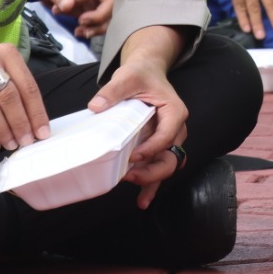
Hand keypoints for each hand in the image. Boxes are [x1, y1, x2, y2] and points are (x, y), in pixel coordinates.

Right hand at [0, 43, 48, 151]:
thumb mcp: (6, 67)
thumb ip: (20, 89)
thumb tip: (36, 124)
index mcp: (7, 53)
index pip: (28, 87)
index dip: (37, 113)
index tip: (42, 133)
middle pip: (9, 96)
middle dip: (19, 123)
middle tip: (25, 141)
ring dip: (2, 131)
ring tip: (10, 144)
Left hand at [36, 0, 112, 38]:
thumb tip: (69, 6)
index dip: (76, 2)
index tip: (58, 7)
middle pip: (109, 1)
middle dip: (98, 16)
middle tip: (81, 23)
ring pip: (109, 13)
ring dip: (97, 26)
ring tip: (80, 32)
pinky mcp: (95, 6)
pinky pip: (101, 19)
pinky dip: (94, 28)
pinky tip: (81, 32)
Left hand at [90, 26, 188, 208]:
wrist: (147, 72)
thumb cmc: (141, 75)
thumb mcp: (128, 77)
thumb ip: (113, 91)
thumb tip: (96, 106)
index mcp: (174, 111)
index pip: (169, 134)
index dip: (153, 147)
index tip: (133, 156)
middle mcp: (175, 128)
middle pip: (173, 156)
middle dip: (154, 170)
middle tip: (131, 176)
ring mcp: (168, 139)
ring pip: (169, 165)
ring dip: (154, 180)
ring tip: (139, 197)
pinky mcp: (157, 145)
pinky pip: (159, 167)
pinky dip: (153, 185)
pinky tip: (143, 200)